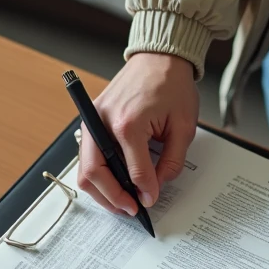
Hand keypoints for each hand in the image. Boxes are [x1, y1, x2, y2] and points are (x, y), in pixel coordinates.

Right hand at [77, 52, 198, 215]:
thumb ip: (171, 162)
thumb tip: (156, 186)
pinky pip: (86, 156)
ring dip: (100, 191)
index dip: (144, 193)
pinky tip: (113, 183)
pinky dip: (97, 174)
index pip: (133, 172)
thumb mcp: (183, 127)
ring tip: (121, 202)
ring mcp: (93, 119)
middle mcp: (104, 122)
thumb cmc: (171, 85)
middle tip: (132, 210)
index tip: (151, 202)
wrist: (158, 58)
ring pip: (84, 169)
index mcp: (129, 123)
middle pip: (95, 175)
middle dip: (113, 199)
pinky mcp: (91, 119)